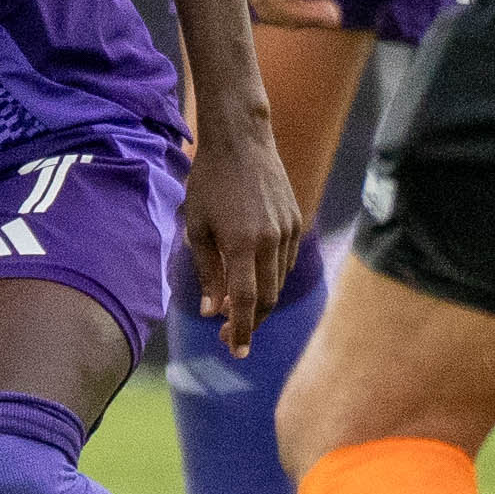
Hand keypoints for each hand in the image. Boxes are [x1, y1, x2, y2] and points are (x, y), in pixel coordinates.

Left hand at [177, 98, 305, 351]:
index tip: (236, 352)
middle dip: (249, 322)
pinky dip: (271, 277)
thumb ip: (206, 272)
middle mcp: (271, 240)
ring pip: (279, 281)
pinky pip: (286, 261)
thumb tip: (212, 311)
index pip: (244, 301)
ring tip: (235, 309)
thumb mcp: (197, 228)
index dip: (241, 331)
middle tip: (227, 335)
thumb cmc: (209, 183)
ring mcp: (288, 231)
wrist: (241, 141)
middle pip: (266, 298)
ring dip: (260, 301)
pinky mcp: (297, 221)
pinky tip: (253, 278)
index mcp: (242, 244)